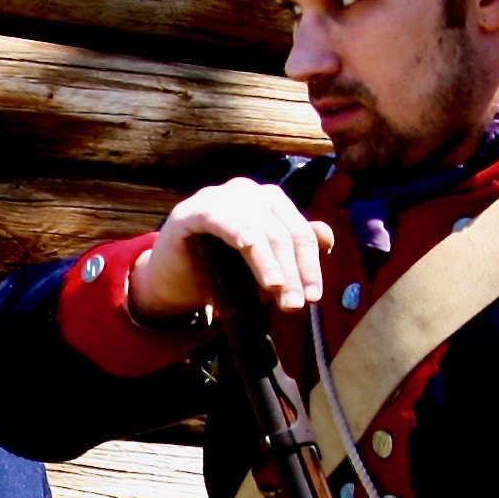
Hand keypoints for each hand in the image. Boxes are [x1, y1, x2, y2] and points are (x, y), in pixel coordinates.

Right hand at [128, 179, 334, 322]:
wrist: (171, 281)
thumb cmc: (218, 271)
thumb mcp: (262, 267)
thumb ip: (292, 253)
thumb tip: (327, 239)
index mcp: (269, 203)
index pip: (299, 231)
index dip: (310, 264)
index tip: (314, 296)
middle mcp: (248, 193)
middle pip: (281, 231)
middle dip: (292, 270)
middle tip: (294, 304)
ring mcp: (219, 198)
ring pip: (256, 228)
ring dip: (269, 261)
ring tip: (275, 290)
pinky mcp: (192, 211)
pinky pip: (219, 217)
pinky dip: (236, 231)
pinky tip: (247, 246)